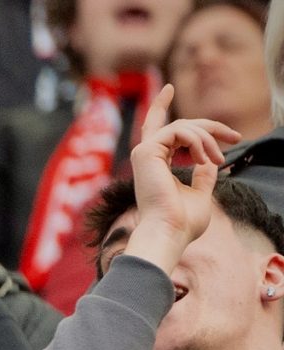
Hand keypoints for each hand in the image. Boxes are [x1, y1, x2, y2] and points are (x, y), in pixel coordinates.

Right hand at [125, 84, 240, 271]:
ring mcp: (144, 153)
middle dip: (211, 127)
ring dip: (207, 139)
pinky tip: (204, 159)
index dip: (161, 106)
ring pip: (182, 126)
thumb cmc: (183, 221)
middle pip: (180, 125)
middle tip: (236, 137)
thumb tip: (211, 163)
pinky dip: (197, 141)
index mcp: (155, 165)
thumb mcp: (200, 193)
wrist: (169, 231)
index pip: (158, 129)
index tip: (169, 87)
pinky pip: (178, 131)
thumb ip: (203, 175)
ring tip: (218, 159)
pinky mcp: (146, 152)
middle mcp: (146, 156)